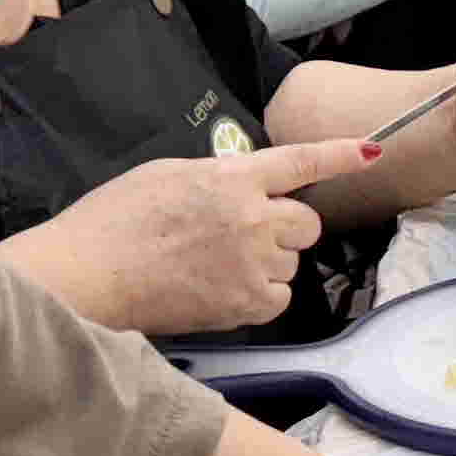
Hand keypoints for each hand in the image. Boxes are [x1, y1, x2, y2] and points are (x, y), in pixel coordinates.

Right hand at [32, 141, 367, 332]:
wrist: (85, 275)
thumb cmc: (111, 222)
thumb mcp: (166, 175)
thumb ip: (216, 178)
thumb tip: (244, 183)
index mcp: (230, 178)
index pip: (299, 162)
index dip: (339, 155)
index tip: (371, 152)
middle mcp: (251, 217)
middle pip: (306, 222)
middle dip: (284, 228)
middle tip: (243, 236)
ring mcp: (251, 262)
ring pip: (291, 262)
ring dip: (268, 263)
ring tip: (216, 266)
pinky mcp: (245, 303)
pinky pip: (278, 297)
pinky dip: (259, 296)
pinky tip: (222, 290)